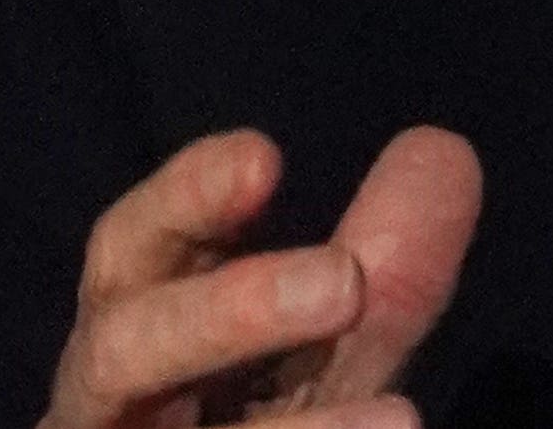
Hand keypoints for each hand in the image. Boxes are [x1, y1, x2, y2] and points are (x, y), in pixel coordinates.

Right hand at [40, 124, 481, 428]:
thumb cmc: (270, 422)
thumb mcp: (334, 351)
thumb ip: (387, 267)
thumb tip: (442, 151)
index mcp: (140, 324)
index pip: (133, 245)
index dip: (186, 197)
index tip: (263, 159)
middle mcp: (110, 402)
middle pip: (126, 348)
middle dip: (231, 310)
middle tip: (345, 285)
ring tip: (401, 419)